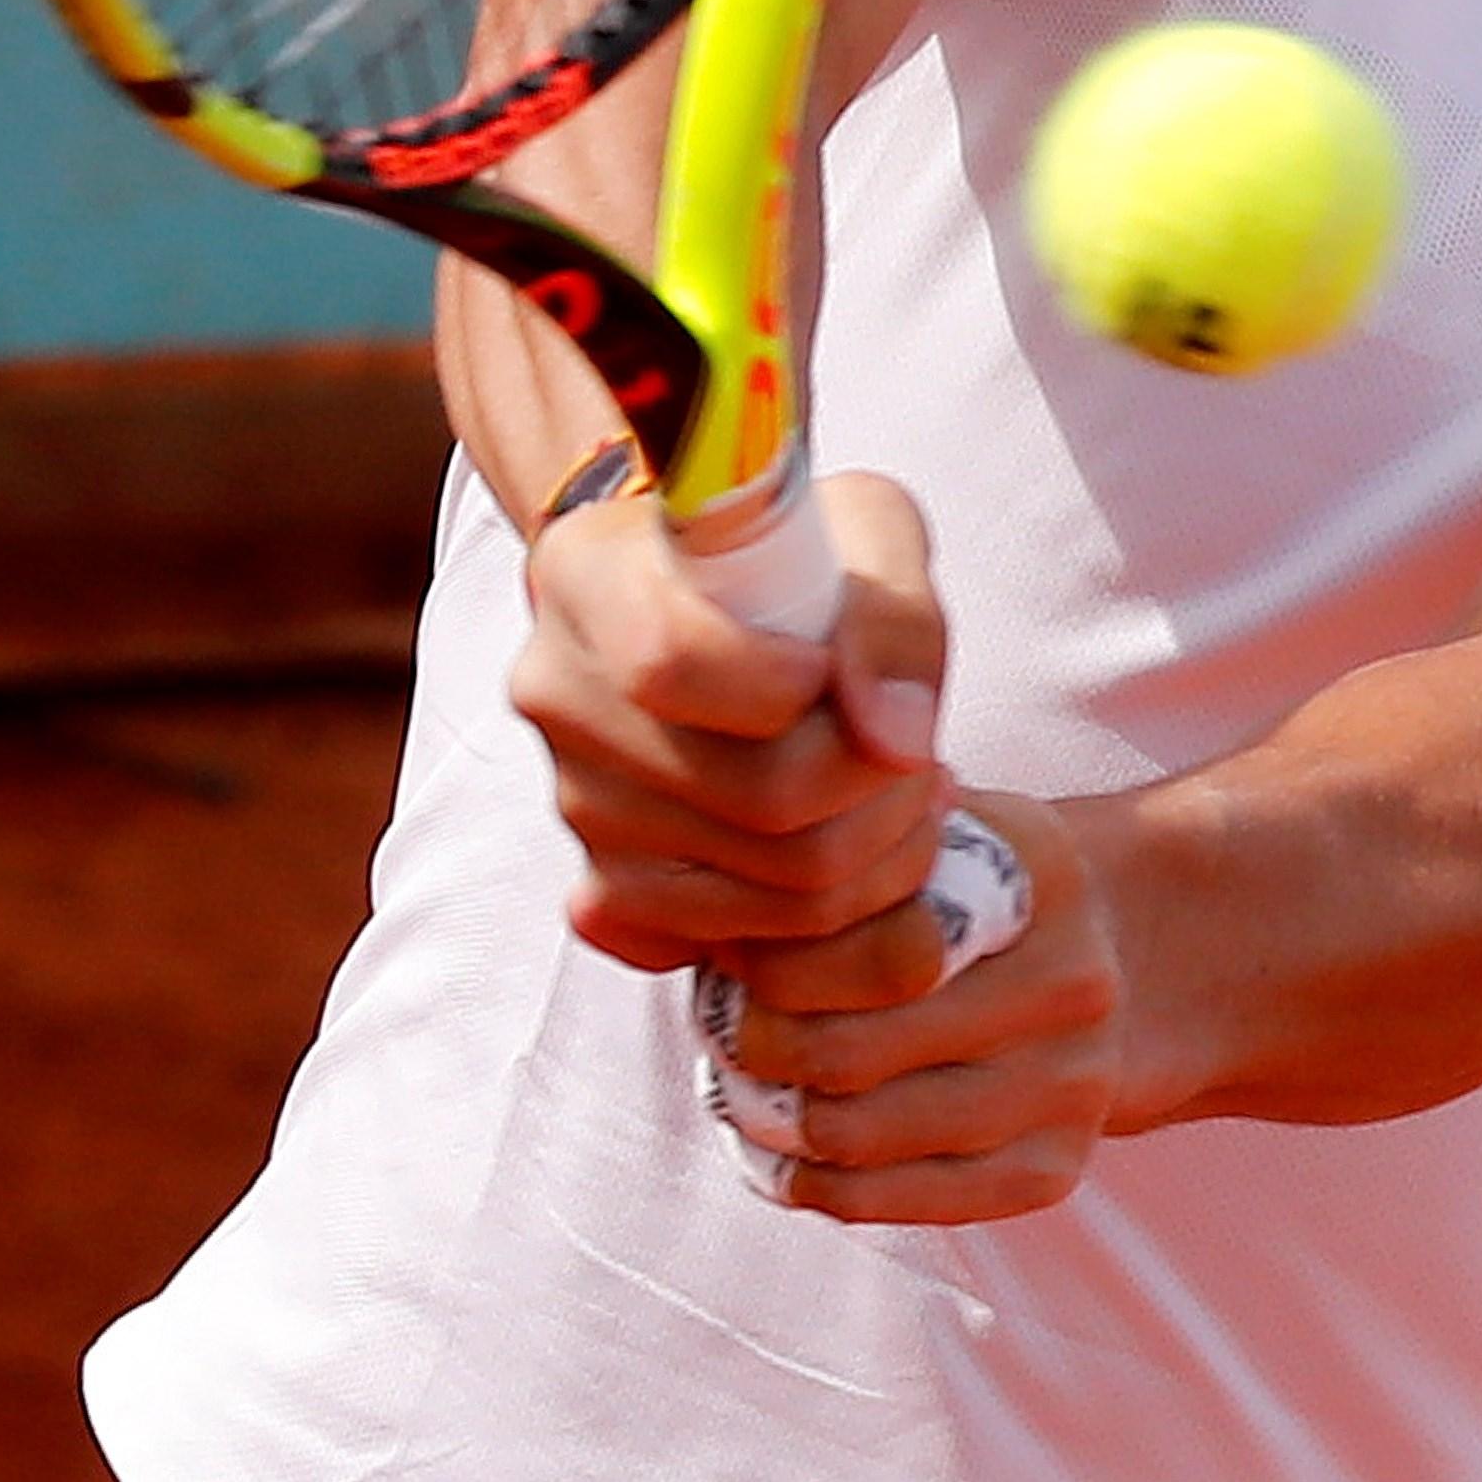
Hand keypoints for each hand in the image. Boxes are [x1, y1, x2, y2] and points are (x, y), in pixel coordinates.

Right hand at [509, 466, 955, 970]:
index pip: (671, 663)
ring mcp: (576, 806)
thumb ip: (892, 620)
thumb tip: (893, 741)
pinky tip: (847, 844)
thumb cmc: (798, 561)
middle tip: (923, 756)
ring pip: (766, 891)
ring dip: (876, 856)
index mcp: (589, 574)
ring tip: (903, 794)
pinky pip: (736, 949)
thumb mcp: (868, 532)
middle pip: (754, 799)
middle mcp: (559, 695)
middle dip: (880, 790)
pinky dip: (824, 918)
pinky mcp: (604, 894)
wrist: (731, 615)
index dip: (792, 688)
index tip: (840, 672)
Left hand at [702, 786, 1128, 1224]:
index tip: (726, 951)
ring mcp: (1070, 1089)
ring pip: (862, 1135)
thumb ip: (854, 849)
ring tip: (738, 1083)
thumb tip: (723, 905)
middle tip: (718, 1025)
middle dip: (755, 1044)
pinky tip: (782, 1151)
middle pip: (852, 1051)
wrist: (1116, 960)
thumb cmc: (980, 887)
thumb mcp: (938, 831)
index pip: (868, 942)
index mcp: (1036, 880)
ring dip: (772, 1119)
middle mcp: (1070, 987)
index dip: (771, 957)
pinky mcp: (1053, 1170)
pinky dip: (816, 1184)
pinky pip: (900, 1201)